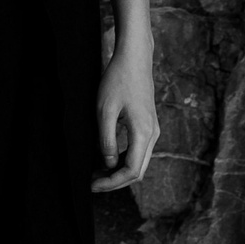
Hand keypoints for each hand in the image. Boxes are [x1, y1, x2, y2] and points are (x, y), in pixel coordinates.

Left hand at [91, 32, 157, 192]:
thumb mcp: (104, 110)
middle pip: (137, 171)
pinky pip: (138, 151)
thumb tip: (107, 165)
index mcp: (144, 132)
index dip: (111, 182)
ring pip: (138, 163)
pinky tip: (105, 158)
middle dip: (114, 181)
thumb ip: (106, 140)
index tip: (91, 185)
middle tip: (91, 183)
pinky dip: (122, 160)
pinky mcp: (148, 125)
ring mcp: (152, 130)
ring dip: (118, 171)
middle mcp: (152, 134)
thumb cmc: (117, 80)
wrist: (134, 58)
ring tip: (95, 173)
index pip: (130, 171)